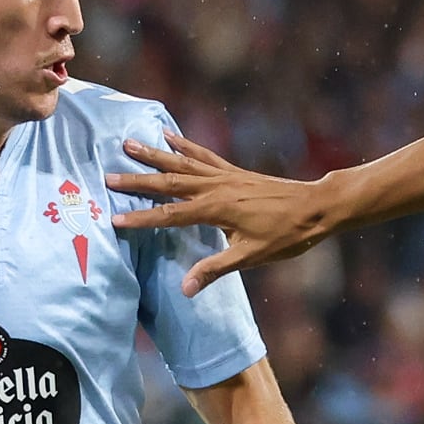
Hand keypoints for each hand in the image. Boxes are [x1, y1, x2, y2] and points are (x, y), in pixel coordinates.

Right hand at [106, 135, 329, 295]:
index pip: (170, 215)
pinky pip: (203, 155)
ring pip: (182, 163)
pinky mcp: (234, 171)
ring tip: (127, 143)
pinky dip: (184, 144)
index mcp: (216, 210)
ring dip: (154, 155)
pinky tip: (168, 135)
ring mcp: (225, 176)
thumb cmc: (286, 236)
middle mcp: (217, 188)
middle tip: (107, 176)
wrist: (316, 208)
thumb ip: (215, 269)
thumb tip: (185, 288)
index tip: (114, 218)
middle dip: (137, 180)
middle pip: (169, 183)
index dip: (141, 218)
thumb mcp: (250, 257)